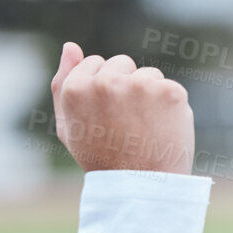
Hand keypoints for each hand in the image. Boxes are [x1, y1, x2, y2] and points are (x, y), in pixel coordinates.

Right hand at [52, 42, 194, 173]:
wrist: (142, 186)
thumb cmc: (102, 157)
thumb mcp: (70, 126)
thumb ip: (63, 84)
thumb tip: (70, 45)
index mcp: (76, 88)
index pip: (95, 62)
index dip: (104, 88)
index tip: (108, 114)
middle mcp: (106, 83)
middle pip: (122, 63)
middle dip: (127, 86)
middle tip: (127, 123)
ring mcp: (139, 85)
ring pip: (148, 74)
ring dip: (149, 95)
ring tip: (145, 128)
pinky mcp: (168, 92)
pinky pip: (169, 87)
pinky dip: (170, 105)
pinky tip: (162, 128)